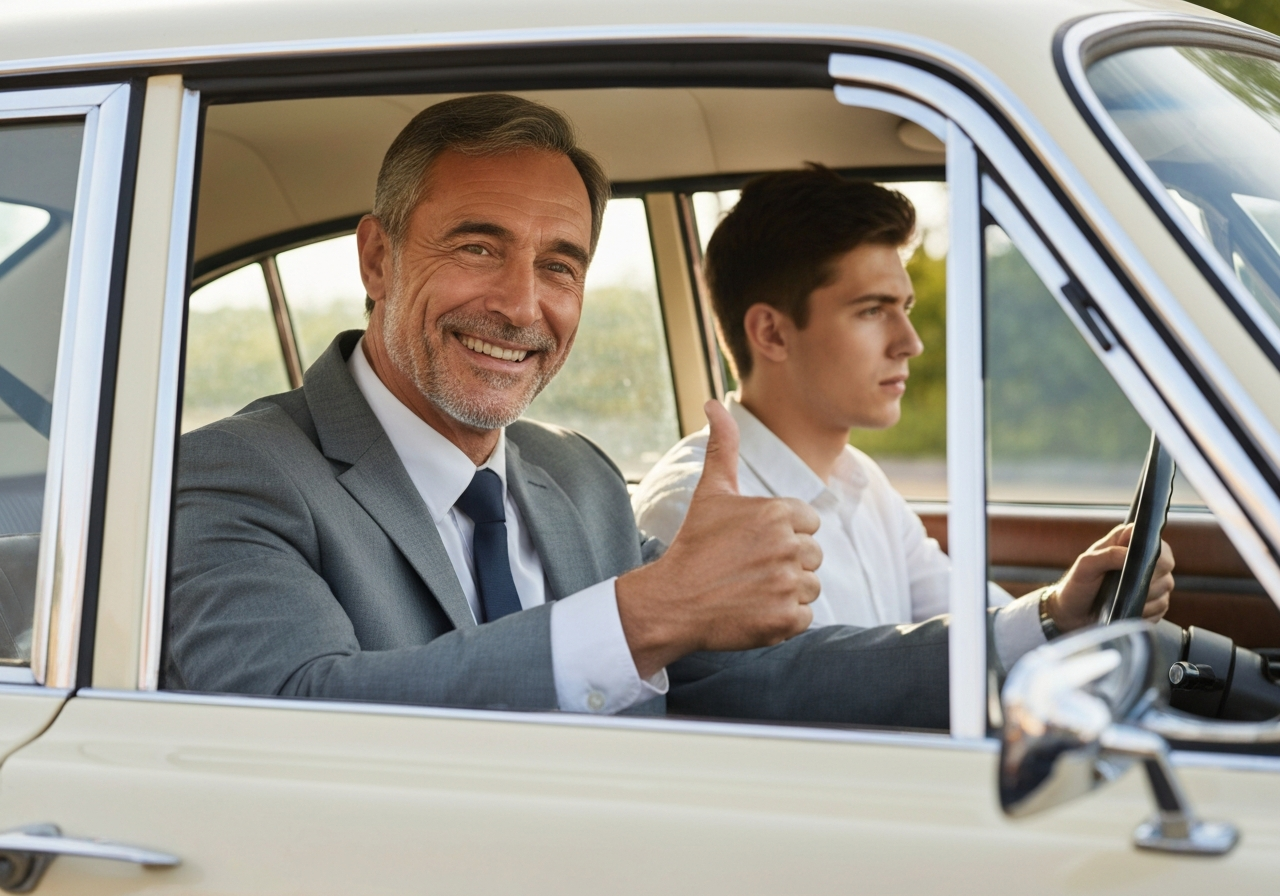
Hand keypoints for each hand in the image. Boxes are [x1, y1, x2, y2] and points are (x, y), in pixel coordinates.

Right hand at [616, 401, 822, 677]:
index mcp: (778, 512)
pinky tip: (754, 609)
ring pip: (810, 586)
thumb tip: (713, 403)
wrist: (673, 601)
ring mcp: (788, 585)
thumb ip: (722, 446)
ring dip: (786, 590)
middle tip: (748, 568)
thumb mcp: (710, 492)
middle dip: (786, 562)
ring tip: (751, 588)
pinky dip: (782, 618)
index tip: (753, 543)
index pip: (808, 523)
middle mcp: (789, 546)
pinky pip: (803, 616)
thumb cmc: (694, 544)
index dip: (783, 533)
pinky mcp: (786, 620)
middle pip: (812, 555)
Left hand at [1044, 523, 1174, 632]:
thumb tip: (1129, 554)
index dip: (1152, 552)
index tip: (1138, 566)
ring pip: (1166, 587)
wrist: (1072, 615)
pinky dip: (1147, 611)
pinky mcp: (1153, 602)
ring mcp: (1150, 582)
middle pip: (1166, 564)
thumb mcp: (1084, 566)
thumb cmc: (1076, 586)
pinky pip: (1162, 606)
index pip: (1153, 539)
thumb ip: (1106, 555)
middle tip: (1125, 587)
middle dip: (1149, 578)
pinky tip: (1128, 610)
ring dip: (1146, 597)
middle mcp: (1140, 560)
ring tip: (1121, 600)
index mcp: (1125, 543)